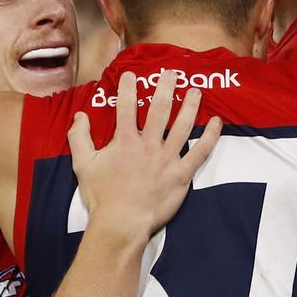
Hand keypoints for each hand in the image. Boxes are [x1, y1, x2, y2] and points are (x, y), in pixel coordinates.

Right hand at [68, 70, 221, 237]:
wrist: (122, 222)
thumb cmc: (102, 195)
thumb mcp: (83, 164)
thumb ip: (79, 137)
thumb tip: (79, 116)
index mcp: (125, 141)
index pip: (126, 106)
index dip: (128, 87)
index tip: (131, 74)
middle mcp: (149, 145)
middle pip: (160, 109)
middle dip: (166, 87)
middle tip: (172, 73)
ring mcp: (167, 159)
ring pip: (183, 126)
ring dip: (190, 106)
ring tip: (195, 91)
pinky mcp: (181, 175)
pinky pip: (200, 152)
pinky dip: (210, 137)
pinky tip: (217, 122)